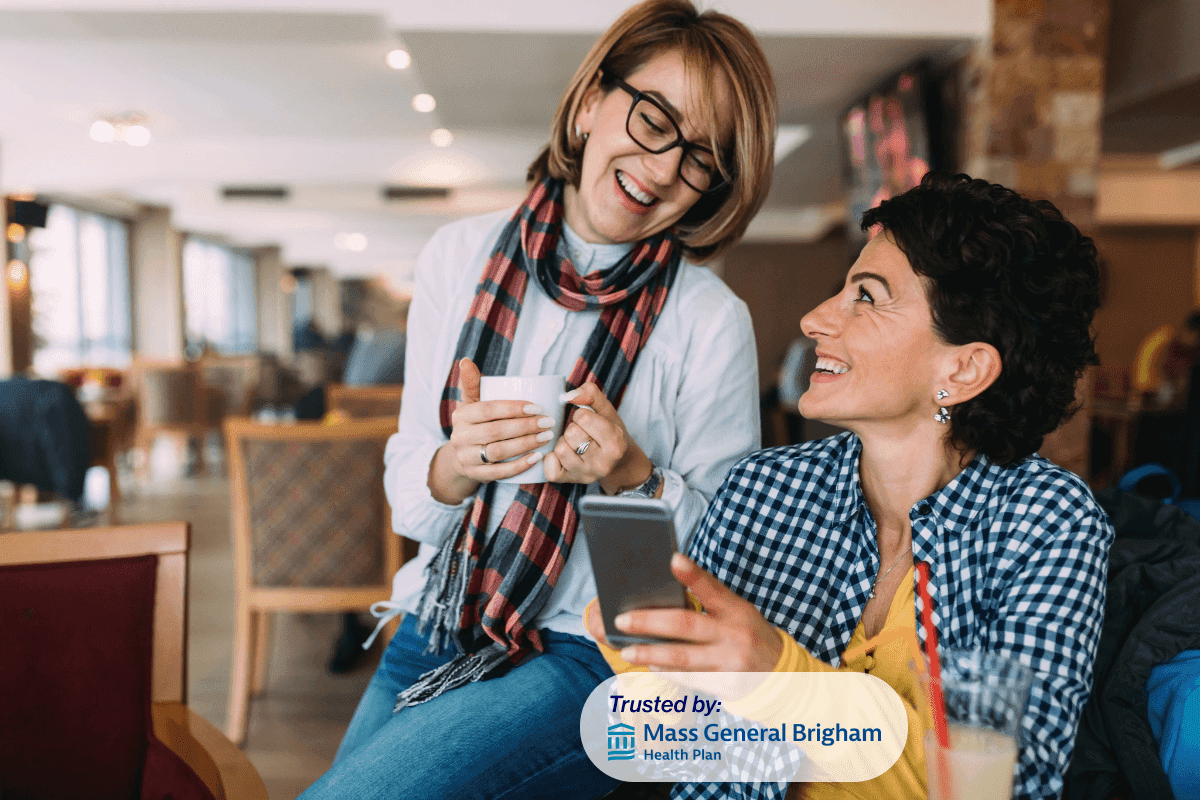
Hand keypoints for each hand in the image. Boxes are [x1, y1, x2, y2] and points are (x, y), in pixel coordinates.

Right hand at [429, 358, 556, 501]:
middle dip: (525, 427)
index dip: (513, 408)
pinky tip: (536, 458)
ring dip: (525, 445)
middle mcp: (460, 437)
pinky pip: (499, 473)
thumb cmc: (474, 423)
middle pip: (495, 431)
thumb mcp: (471, 403)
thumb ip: (472, 383)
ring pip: (498, 452)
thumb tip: (466, 360)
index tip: (537, 407)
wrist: (461, 457)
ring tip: (546, 437)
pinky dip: (519, 466)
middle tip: (548, 422)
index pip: (487, 410)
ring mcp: (467, 458)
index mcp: (461, 415)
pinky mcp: (476, 475)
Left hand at [543, 382, 650, 492]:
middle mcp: (602, 464)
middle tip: (583, 434)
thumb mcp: (606, 410)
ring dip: (564, 441)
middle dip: (573, 428)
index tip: (590, 422)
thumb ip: (590, 394)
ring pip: (560, 448)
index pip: (584, 418)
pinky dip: (552, 458)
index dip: (582, 415)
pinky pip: (550, 467)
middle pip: (571, 433)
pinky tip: (564, 456)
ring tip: (575, 444)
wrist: (615, 461)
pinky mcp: (570, 481)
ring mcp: (586, 475)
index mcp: (615, 444)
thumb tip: (568, 395)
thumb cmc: (609, 432)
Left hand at [605, 554, 782, 672]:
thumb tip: (666, 590)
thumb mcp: (737, 611)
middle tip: (621, 620)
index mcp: (736, 609)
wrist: (781, 673)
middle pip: (685, 624)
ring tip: (627, 650)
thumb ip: (710, 601)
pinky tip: (651, 666)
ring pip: (682, 657)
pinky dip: (667, 671)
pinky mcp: (726, 685)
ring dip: (650, 654)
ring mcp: (730, 661)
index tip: (673, 559)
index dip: (692, 574)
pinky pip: (689, 678)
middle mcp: (733, 634)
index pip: (712, 587)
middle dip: (649, 621)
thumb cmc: (747, 634)